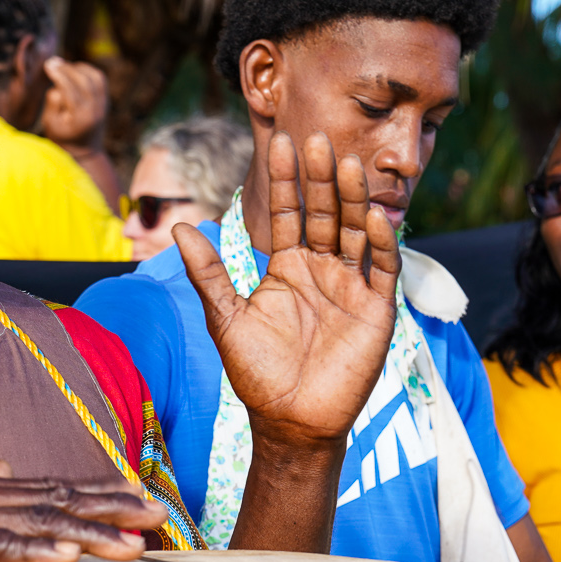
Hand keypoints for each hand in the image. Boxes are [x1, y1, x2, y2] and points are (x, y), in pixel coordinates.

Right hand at [0, 469, 162, 561]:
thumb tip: (10, 467)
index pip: (50, 487)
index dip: (99, 491)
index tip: (140, 495)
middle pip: (57, 498)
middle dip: (112, 506)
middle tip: (160, 513)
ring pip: (38, 523)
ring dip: (90, 533)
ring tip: (135, 542)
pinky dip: (36, 551)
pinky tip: (69, 556)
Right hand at [38, 56, 108, 149]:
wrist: (85, 151)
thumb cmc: (63, 138)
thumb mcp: (50, 125)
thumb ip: (52, 104)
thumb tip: (57, 86)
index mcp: (81, 118)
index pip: (70, 90)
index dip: (59, 75)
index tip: (48, 65)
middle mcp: (95, 110)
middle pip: (84, 81)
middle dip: (67, 68)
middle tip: (53, 61)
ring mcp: (103, 105)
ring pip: (95, 77)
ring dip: (78, 67)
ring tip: (63, 66)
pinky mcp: (106, 100)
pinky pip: (100, 79)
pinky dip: (88, 70)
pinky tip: (75, 69)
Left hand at [174, 131, 399, 451]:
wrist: (290, 422)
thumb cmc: (257, 373)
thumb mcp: (226, 317)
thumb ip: (208, 273)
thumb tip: (179, 227)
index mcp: (288, 268)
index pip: (289, 213)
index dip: (285, 181)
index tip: (280, 143)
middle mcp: (323, 271)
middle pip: (325, 213)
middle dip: (321, 178)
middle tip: (317, 139)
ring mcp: (352, 288)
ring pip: (355, 233)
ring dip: (352, 199)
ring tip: (347, 164)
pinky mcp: (377, 311)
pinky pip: (381, 270)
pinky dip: (379, 243)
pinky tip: (371, 216)